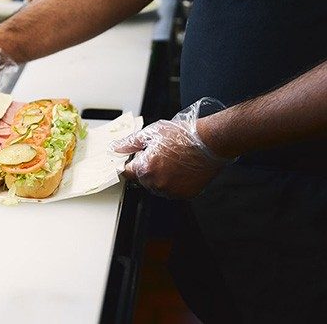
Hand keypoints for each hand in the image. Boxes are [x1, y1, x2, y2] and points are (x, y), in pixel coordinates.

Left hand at [111, 98, 236, 198]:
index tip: (137, 157)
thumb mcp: (152, 133)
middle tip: (160, 153)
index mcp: (146, 169)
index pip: (127, 171)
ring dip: (160, 176)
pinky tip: (181, 168)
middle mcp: (157, 183)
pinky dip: (174, 181)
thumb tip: (115, 148)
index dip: (131, 162)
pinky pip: (173, 190)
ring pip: (157, 186)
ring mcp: (172, 190)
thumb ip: (130, 143)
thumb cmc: (183, 135)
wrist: (211, 141)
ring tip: (172, 160)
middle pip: (142, 179)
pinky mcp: (185, 194)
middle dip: (147, 167)